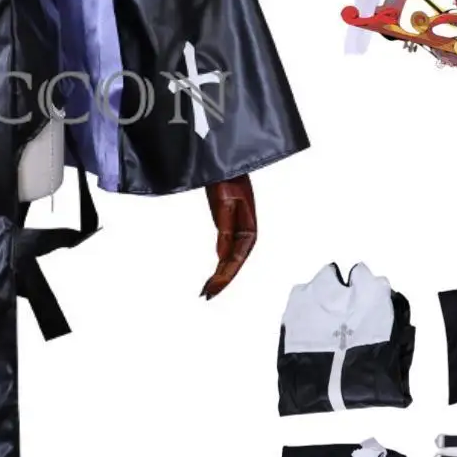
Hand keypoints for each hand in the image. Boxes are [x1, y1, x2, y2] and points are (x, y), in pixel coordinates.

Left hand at [201, 175, 256, 298]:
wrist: (226, 162)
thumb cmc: (228, 177)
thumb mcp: (225, 202)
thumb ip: (225, 228)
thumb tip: (221, 255)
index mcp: (249, 229)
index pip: (237, 259)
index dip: (225, 276)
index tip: (212, 288)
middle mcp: (245, 232)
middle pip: (234, 262)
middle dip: (222, 280)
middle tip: (206, 294)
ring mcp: (237, 229)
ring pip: (230, 258)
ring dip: (221, 274)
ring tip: (208, 290)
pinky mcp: (229, 224)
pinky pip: (226, 248)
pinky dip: (220, 262)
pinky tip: (214, 273)